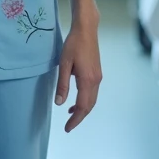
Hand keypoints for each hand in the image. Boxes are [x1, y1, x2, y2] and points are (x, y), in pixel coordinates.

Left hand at [54, 16, 102, 132]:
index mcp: (87, 80)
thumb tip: (59, 103)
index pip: (82, 106)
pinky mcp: (97, 72)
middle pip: (89, 106)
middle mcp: (96, 81)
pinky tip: (76, 98)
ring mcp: (98, 77)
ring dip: (83, 109)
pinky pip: (92, 92)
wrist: (87, 29)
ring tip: (70, 114)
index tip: (67, 128)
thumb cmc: (73, 44)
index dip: (75, 119)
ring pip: (92, 99)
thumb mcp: (64, 64)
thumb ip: (62, 85)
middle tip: (68, 126)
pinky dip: (85, 100)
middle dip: (80, 117)